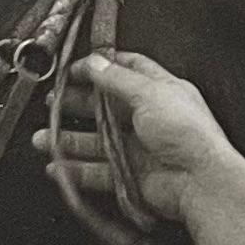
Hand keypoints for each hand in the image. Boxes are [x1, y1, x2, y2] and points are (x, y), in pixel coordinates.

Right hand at [35, 53, 243, 235]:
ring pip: (96, 141)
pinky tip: (58, 166)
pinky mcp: (131, 174)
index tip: (73, 70)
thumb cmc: (187, 133)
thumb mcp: (150, 93)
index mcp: (160, 91)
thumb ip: (118, 78)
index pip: (126, 71)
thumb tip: (95, 62)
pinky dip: (76, 170)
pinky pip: (98, 171)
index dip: (99, 68)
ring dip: (69, 139)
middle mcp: (149, 118)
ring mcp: (139, 148)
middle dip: (77, 104)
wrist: (201, 181)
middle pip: (105, 107)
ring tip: (43, 138)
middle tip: (53, 103)